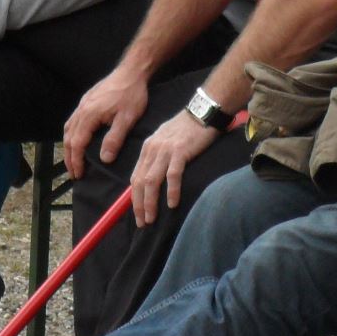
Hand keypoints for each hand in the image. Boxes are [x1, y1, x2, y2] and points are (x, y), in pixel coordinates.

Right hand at [62, 67, 149, 180]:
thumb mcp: (127, 119)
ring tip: (73, 160)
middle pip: (69, 137)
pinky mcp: (86, 100)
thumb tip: (104, 159)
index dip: (76, 161)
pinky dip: (71, 134)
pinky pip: (72, 120)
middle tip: (74, 173)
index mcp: (89, 115)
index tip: (78, 175)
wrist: (131, 71)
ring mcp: (83, 103)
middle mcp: (82, 109)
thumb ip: (114, 139)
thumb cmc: (131, 94)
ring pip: (68, 128)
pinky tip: (77, 138)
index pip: (77, 143)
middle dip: (69, 157)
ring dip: (69, 146)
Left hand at [130, 111, 219, 226]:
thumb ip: (157, 158)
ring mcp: (165, 150)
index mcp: (147, 148)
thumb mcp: (164, 141)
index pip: (135, 178)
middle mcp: (152, 149)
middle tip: (143, 222)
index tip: (138, 215)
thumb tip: (151, 180)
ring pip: (152, 180)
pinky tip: (172, 203)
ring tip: (152, 218)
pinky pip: (173, 174)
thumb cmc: (186, 129)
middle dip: (139, 205)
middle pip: (140, 182)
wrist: (202, 112)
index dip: (134, 199)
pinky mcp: (180, 151)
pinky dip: (171, 190)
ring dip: (150, 202)